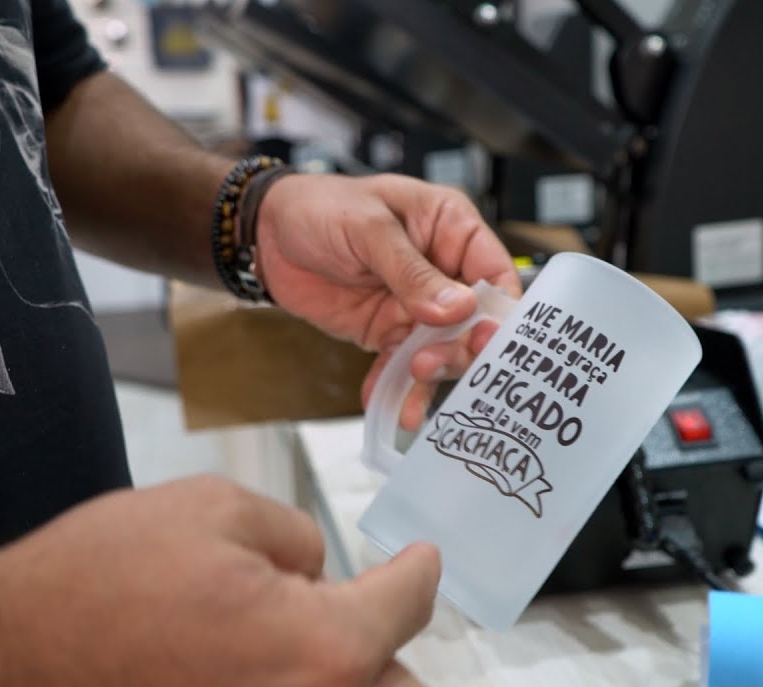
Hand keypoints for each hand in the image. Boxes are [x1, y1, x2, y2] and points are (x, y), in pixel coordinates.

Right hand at [0, 476, 441, 686]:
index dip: (418, 571)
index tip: (420, 561)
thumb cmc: (96, 580)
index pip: (408, 606)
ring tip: (304, 663)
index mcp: (320, 649)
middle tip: (342, 617)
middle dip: (383, 650)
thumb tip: (319, 572)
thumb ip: (293, 534)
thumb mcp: (207, 508)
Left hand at [255, 173, 521, 428]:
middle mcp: (442, 269)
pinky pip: (400, 363)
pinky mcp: (387, 330)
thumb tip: (457, 309)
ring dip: (429, 373)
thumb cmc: (319, 207)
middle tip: (431, 362)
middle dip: (459, 348)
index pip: (495, 274)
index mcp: (451, 228)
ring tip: (411, 386)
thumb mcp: (368, 229)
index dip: (498, 312)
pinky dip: (395, 386)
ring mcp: (416, 305)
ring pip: (441, 349)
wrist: (265, 234)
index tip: (484, 339)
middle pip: (474, 321)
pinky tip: (389, 403)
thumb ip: (412, 271)